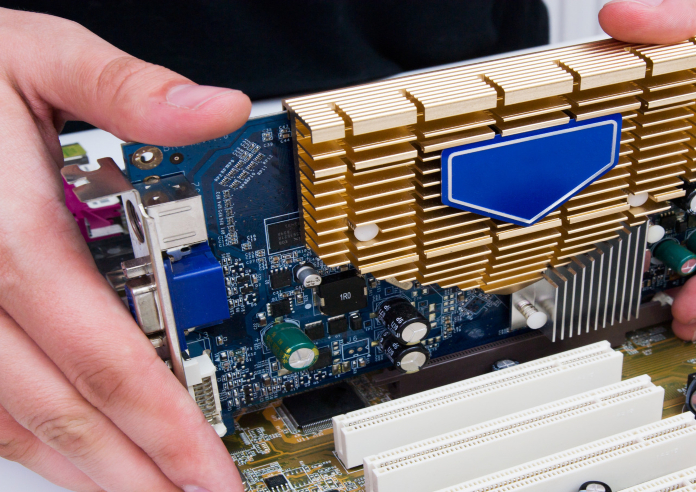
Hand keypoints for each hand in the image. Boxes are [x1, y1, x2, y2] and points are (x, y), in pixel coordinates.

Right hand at [0, 8, 250, 491]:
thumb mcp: (36, 54)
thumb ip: (128, 89)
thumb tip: (221, 109)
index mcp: (11, 235)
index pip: (109, 359)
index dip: (166, 429)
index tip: (211, 474)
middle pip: (62, 412)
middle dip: (135, 475)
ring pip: (10, 423)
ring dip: (82, 473)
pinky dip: (21, 443)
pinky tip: (63, 459)